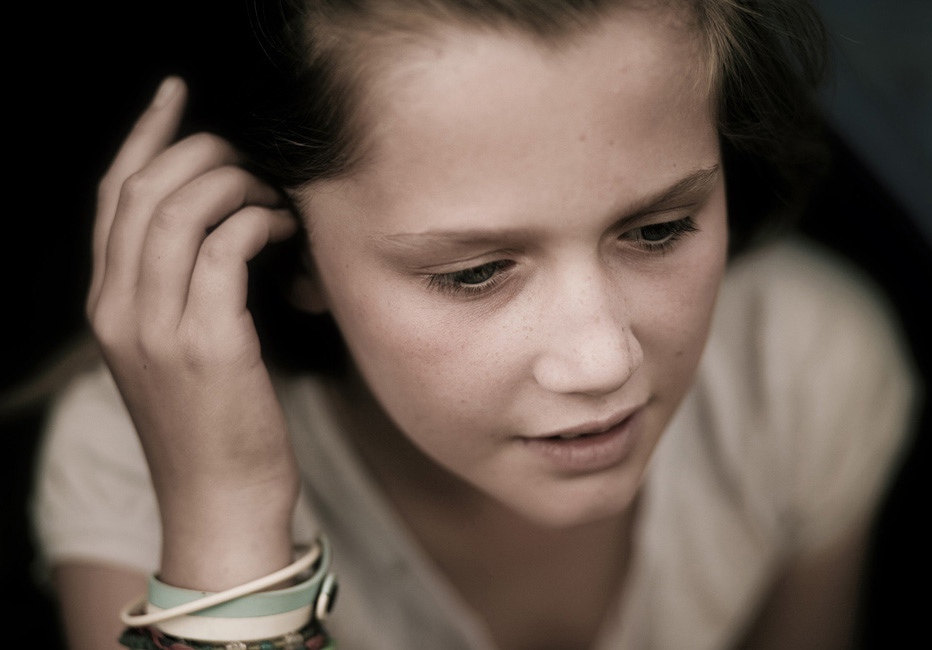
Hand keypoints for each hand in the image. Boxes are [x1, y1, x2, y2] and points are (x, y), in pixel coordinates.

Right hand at [87, 77, 299, 588]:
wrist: (219, 505)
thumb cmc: (215, 427)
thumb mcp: (178, 353)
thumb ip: (181, 291)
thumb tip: (229, 225)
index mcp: (107, 306)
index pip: (113, 197)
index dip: (145, 135)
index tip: (178, 93)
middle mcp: (118, 309)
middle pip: (146, 189)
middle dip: (202, 151)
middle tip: (251, 154)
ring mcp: (156, 326)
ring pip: (183, 208)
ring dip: (237, 182)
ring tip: (274, 195)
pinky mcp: (206, 343)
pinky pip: (227, 247)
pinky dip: (259, 221)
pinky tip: (285, 229)